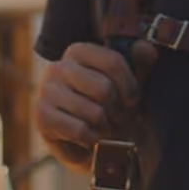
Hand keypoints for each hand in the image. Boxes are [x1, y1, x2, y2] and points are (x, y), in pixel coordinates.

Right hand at [34, 40, 156, 168]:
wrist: (89, 141)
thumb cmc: (110, 106)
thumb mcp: (129, 81)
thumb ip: (140, 62)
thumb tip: (146, 48)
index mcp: (79, 51)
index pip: (113, 61)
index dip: (130, 86)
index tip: (133, 100)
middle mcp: (59, 67)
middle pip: (104, 88)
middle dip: (118, 110)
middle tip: (118, 118)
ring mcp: (47, 91)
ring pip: (93, 112)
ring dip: (106, 127)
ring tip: (106, 128)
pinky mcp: (42, 116)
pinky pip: (79, 130)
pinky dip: (92, 139)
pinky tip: (91, 137)